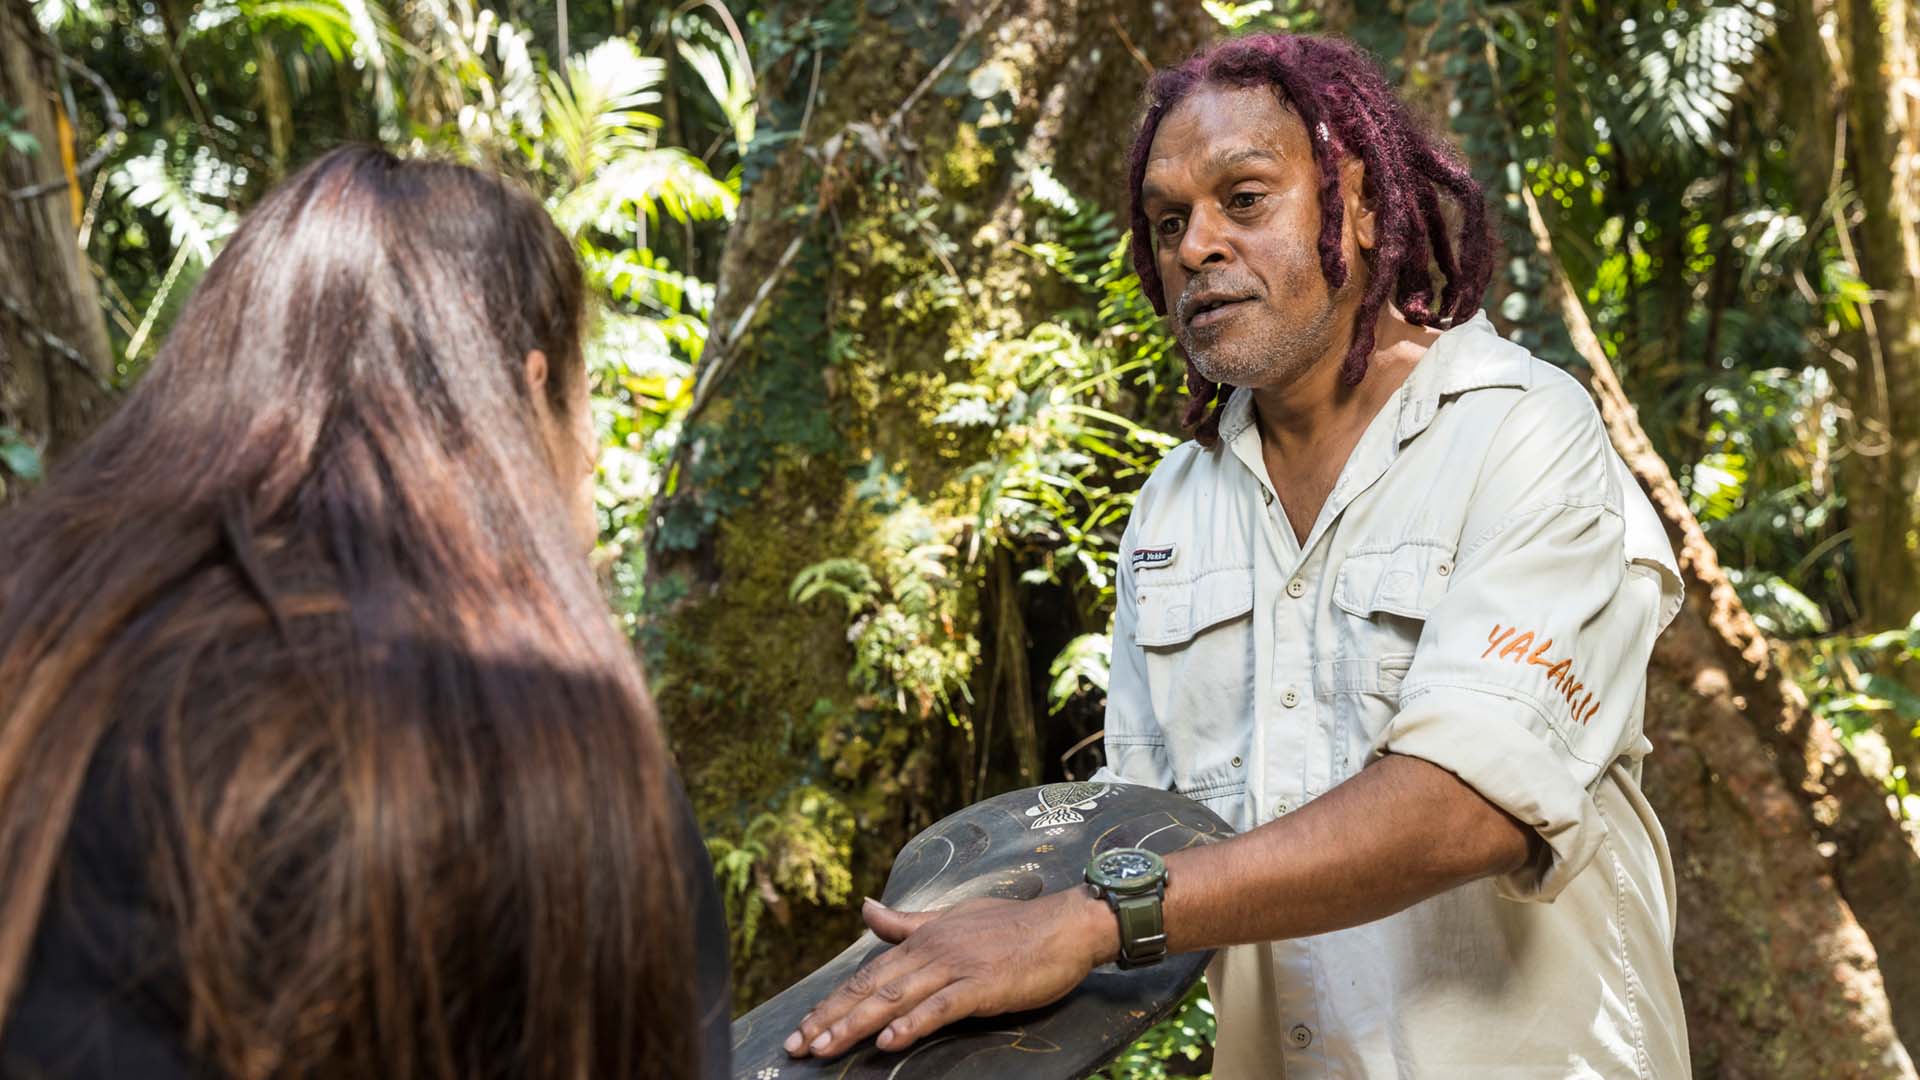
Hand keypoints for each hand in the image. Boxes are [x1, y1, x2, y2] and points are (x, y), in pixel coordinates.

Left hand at [783, 888, 1118, 1058]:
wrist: (1064, 924)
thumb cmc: (1012, 925)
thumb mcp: (952, 918)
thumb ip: (906, 922)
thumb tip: (865, 909)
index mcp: (922, 938)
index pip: (867, 974)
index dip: (832, 1002)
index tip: (802, 1027)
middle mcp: (931, 950)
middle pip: (871, 988)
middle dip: (830, 1018)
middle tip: (797, 1046)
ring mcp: (955, 967)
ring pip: (895, 998)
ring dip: (856, 1024)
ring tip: (825, 1047)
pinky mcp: (981, 986)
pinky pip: (940, 1007)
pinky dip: (912, 1024)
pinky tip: (888, 1042)